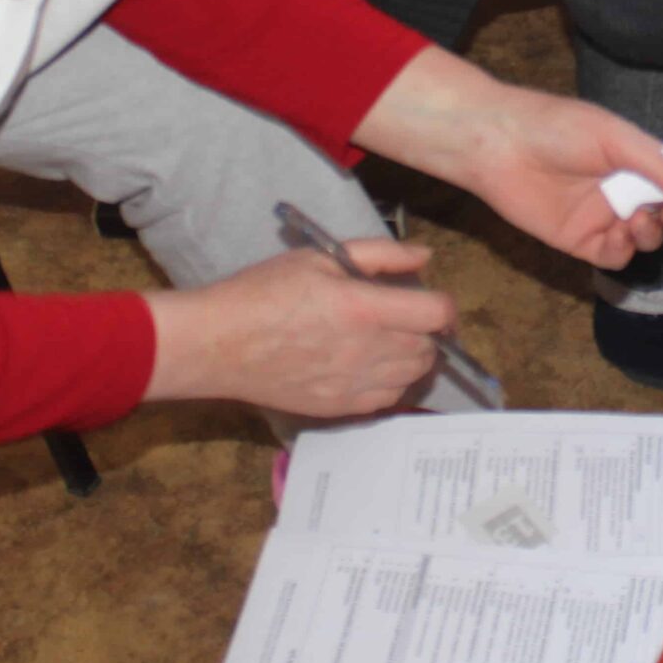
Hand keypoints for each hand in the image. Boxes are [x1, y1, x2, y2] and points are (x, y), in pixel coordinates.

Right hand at [143, 241, 453, 416]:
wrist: (219, 343)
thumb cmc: (263, 292)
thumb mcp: (321, 258)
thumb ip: (380, 255)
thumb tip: (424, 256)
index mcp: (364, 308)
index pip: (437, 313)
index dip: (443, 304)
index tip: (430, 298)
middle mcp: (367, 351)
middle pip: (429, 347)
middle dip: (428, 330)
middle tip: (407, 315)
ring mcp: (353, 385)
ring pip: (413, 375)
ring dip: (413, 356)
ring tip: (390, 339)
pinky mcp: (339, 407)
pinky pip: (388, 399)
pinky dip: (392, 382)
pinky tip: (371, 365)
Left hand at [353, 48, 662, 268]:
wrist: (499, 145)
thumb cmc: (556, 127)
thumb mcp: (616, 137)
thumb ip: (659, 165)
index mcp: (636, 160)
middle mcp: (623, 190)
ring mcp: (602, 217)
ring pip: (645, 239)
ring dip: (653, 234)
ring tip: (642, 219)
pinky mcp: (579, 240)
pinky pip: (614, 257)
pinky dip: (624, 251)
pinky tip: (619, 234)